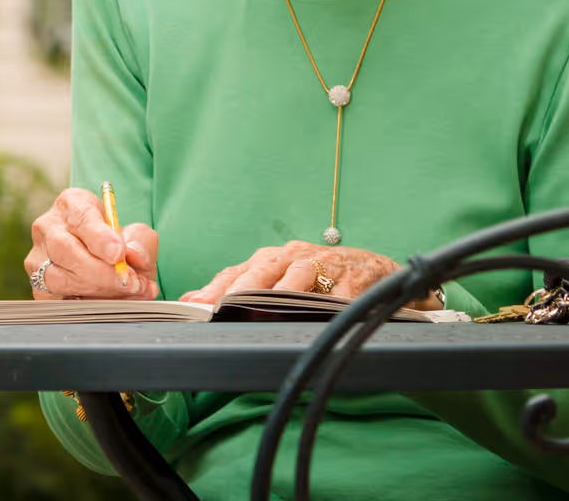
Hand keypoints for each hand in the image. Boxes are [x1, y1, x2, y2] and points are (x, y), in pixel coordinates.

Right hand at [24, 187, 159, 299]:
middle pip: (64, 249)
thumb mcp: (136, 236)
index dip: (100, 237)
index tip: (119, 253)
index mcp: (72, 204)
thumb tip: (133, 254)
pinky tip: (108, 304)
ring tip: (126, 293)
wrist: (106, 266)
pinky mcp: (37, 286)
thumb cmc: (118, 246)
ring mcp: (37, 258)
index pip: (80, 217)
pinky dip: (85, 306)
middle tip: (128, 282)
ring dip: (96, 290)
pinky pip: (56, 300)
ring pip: (58, 277)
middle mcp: (48, 227)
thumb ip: (141, 241)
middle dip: (100, 271)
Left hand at [179, 241, 441, 311]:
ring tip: (271, 305)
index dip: (216, 288)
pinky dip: (334, 300)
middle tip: (226, 304)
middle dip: (243, 287)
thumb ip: (241, 287)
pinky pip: (343, 290)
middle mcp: (295, 257)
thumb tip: (191, 300)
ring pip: (301, 274)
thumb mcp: (281, 279)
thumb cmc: (321, 277)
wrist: (376, 270)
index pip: (237, 272)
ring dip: (286, 290)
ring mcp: (326, 264)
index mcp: (273, 259)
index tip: (197, 306)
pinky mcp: (355, 276)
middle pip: (264, 269)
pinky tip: (326, 311)